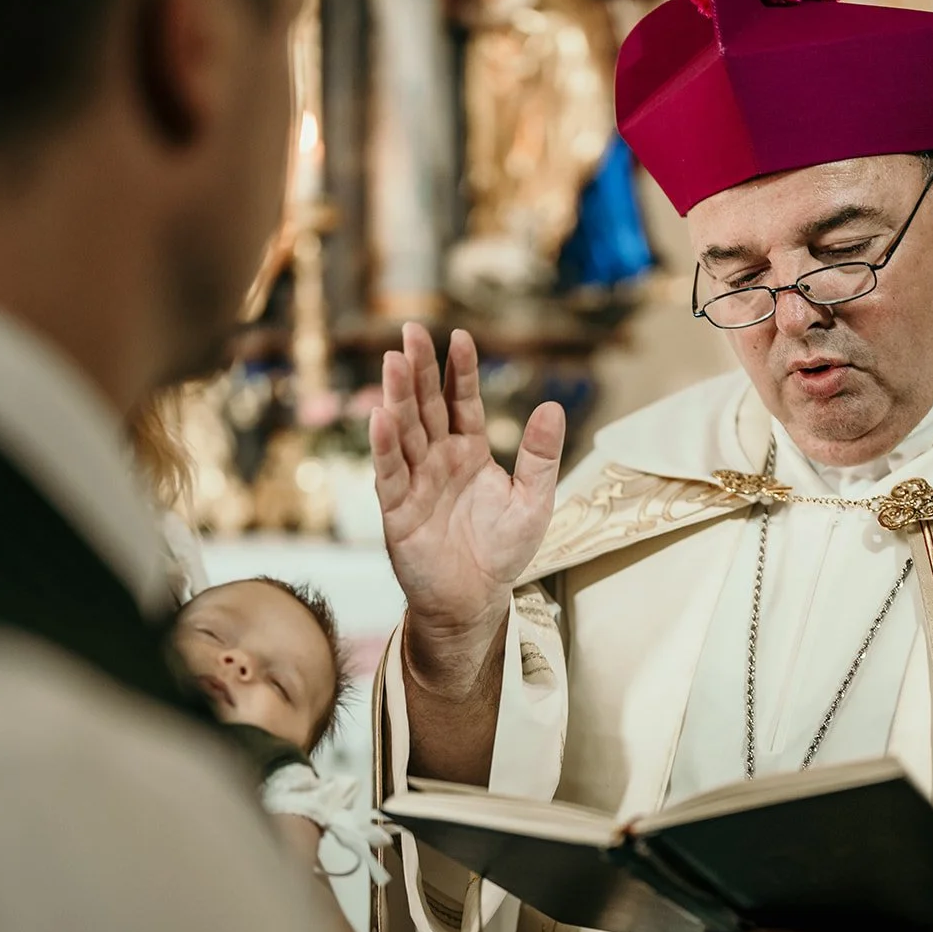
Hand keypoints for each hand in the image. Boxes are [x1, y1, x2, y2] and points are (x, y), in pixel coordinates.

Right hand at [371, 323, 564, 641]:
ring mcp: (416, 480)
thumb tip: (552, 406)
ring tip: (394, 361)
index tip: (460, 336)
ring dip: (398, 397)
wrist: (475, 600)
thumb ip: (540, 455)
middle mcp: (439, 458)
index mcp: (470, 450)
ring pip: (405, 431)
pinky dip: (384, 446)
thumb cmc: (503, 550)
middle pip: (427, 405)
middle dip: (420, 369)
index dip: (461, 371)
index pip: (463, 401)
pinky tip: (380, 416)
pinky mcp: (398, 509)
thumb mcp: (534, 500)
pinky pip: (391, 472)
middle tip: (410, 331)